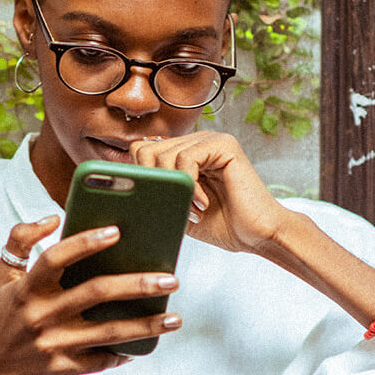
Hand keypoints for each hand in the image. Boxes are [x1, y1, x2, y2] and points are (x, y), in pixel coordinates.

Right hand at [0, 216, 181, 374]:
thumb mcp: (2, 276)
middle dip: (137, 285)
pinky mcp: (64, 369)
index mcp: (26, 288)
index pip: (55, 258)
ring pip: (108, 332)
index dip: (84, 243)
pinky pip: (102, 360)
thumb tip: (53, 218)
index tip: (117, 231)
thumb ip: (19, 240)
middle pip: (94, 294)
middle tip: (171, 278)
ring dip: (146, 325)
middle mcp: (40, 316)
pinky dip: (125, 352)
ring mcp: (53, 345)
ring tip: (175, 317)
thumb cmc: (4, 314)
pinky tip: (147, 344)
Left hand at [130, 130, 292, 253]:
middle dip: (154, 184)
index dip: (139, 177)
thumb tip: (118, 191)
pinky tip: (202, 204)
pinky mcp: (224, 145)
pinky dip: (189, 186)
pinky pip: (186, 158)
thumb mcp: (175, 209)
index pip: (140, 151)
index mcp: (180, 154)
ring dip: (173, 189)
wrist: (256, 235)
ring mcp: (209, 139)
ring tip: (192, 211)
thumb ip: (154, 194)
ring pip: (163, 154)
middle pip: (145, 150)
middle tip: (176, 208)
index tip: (154, 204)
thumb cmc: (220, 225)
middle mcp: (193, 141)